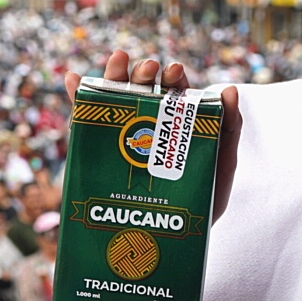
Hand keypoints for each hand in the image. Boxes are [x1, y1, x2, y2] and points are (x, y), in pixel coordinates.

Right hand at [66, 51, 241, 223]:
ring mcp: (121, 137)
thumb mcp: (220, 165)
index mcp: (177, 124)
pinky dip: (78, 97)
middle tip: (150, 68)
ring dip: (114, 75)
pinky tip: (73, 79)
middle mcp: (148, 125)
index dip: (173, 79)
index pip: (173, 93)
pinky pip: (85, 122)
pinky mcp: (97, 151)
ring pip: (114, 99)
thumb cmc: (202, 201)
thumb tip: (229, 90)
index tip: (174, 72)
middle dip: (145, 74)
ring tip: (118, 61)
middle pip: (143, 91)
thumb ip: (229, 129)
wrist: (171, 239)